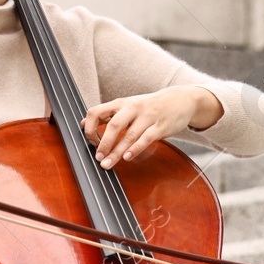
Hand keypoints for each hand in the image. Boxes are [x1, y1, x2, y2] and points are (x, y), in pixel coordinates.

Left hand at [80, 86, 221, 169]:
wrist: (180, 100)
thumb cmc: (150, 105)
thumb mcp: (127, 105)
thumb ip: (107, 114)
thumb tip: (83, 122)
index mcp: (121, 103)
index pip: (98, 112)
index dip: (90, 127)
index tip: (90, 141)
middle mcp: (133, 108)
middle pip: (114, 125)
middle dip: (104, 143)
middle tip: (98, 157)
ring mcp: (147, 117)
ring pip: (129, 135)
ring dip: (117, 152)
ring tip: (108, 164)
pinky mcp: (160, 126)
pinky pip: (146, 139)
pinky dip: (135, 149)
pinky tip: (127, 157)